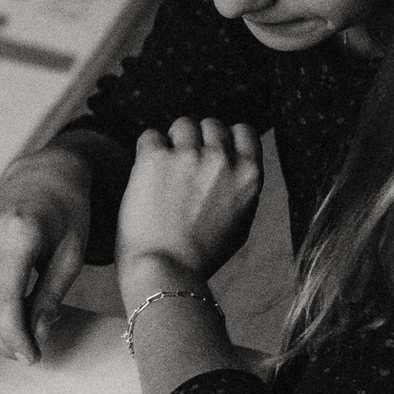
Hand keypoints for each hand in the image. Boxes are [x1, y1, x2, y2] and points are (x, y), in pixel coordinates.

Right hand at [0, 148, 95, 363]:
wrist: (46, 172)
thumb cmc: (68, 210)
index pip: (5, 296)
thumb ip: (52, 294)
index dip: (15, 334)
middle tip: (28, 357)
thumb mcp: (72, 253)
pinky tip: (14, 317)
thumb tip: (38, 336)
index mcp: (19, 232)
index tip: (33, 357)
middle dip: (2, 338)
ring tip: (23, 343)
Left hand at [118, 118, 262, 286]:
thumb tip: (237, 170)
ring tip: (162, 169)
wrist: (167, 269)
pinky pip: (150, 136)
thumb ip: (242, 192)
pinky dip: (146, 150)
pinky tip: (144, 173)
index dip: (225, 138)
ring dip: (171, 142)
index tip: (211, 151)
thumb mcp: (241, 225)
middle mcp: (222, 160)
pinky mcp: (156, 158)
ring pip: (182, 124)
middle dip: (196, 139)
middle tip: (181, 164)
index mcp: (249, 176)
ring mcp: (189, 155)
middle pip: (211, 125)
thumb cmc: (201, 256)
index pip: (243, 131)